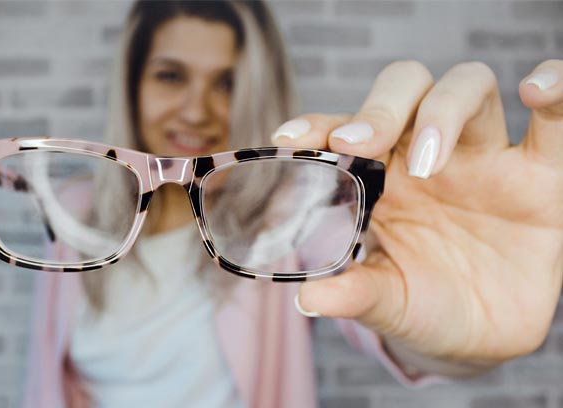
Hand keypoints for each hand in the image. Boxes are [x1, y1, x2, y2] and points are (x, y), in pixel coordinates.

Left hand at [272, 60, 562, 371]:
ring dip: (443, 109)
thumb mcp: (386, 303)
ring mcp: (483, 158)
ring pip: (467, 86)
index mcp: (378, 176)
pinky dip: (557, 89)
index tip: (290, 139)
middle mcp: (426, 154)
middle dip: (378, 108)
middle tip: (356, 146)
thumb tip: (308, 299)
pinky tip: (538, 92)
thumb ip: (354, 294)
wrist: (481, 336)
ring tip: (429, 161)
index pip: (344, 129)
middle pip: (404, 89)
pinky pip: (558, 120)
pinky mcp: (541, 173)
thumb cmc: (421, 305)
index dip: (317, 124)